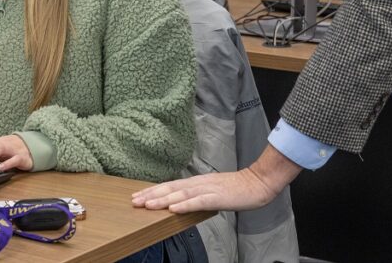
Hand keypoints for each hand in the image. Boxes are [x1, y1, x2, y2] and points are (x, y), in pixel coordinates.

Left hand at [131, 145, 300, 212]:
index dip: (153, 191)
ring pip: (180, 195)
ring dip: (162, 199)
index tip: (138, 196)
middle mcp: (199, 183)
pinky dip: (184, 205)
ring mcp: (208, 189)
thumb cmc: (237, 189)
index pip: (170, 186)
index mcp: (197, 181)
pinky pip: (198, 202)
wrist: (257, 183)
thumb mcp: (213, 190)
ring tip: (147, 205)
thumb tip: (181, 202)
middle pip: (170, 188)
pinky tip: (173, 209)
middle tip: (134, 201)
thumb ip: (197, 195)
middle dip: (151, 195)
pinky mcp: (217, 197)